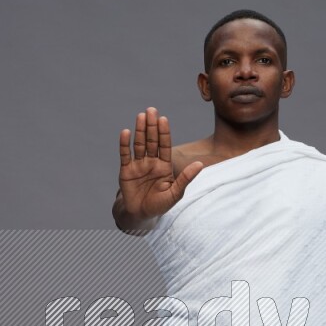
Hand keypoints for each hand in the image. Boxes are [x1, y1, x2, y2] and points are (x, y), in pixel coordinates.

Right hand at [118, 106, 203, 222]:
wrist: (140, 215)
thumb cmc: (159, 205)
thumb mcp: (175, 193)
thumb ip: (185, 178)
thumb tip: (200, 164)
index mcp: (164, 165)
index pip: (164, 145)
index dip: (164, 132)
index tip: (163, 119)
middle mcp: (151, 162)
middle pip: (151, 140)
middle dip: (151, 126)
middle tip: (151, 110)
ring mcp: (138, 165)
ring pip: (139, 144)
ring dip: (139, 130)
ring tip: (141, 116)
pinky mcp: (126, 170)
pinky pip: (125, 155)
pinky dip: (125, 144)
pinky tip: (126, 132)